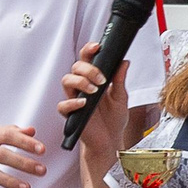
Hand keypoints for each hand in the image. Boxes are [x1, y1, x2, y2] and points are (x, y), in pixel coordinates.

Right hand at [59, 40, 130, 170]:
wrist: (110, 140)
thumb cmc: (113, 120)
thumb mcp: (121, 97)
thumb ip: (120, 80)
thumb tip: (124, 62)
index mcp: (93, 79)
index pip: (86, 59)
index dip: (89, 50)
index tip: (97, 47)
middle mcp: (82, 87)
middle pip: (75, 67)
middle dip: (88, 69)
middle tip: (101, 79)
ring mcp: (74, 99)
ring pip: (66, 81)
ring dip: (80, 82)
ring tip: (94, 91)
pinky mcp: (70, 114)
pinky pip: (63, 105)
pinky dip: (72, 102)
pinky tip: (84, 103)